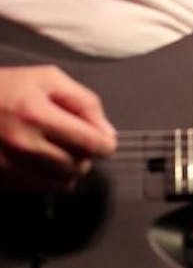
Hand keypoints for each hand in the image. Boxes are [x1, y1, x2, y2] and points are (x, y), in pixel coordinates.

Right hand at [0, 65, 117, 191]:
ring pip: (59, 183)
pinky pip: (36, 189)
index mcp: (37, 115)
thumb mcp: (47, 79)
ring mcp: (7, 166)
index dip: (105, 144)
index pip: (90, 144)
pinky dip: (46, 178)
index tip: (105, 141)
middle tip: (79, 143)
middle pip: (77, 167)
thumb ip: (83, 102)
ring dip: (68, 170)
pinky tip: (41, 161)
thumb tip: (106, 132)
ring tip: (60, 151)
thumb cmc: (3, 87)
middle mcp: (22, 145)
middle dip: (86, 156)